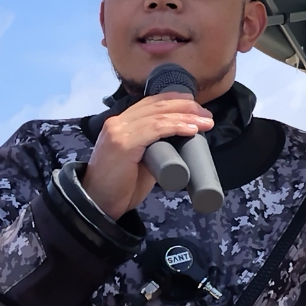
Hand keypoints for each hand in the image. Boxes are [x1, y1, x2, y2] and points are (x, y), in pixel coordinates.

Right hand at [84, 93, 213, 219]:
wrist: (98, 204)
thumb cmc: (119, 186)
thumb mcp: (139, 161)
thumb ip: (153, 149)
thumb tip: (177, 144)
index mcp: (120, 123)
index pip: (150, 103)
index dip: (175, 100)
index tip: (196, 107)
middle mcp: (118, 122)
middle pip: (157, 105)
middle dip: (186, 106)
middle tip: (206, 115)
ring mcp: (119, 131)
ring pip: (158, 115)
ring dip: (186, 117)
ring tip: (206, 122)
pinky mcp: (123, 144)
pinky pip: (155, 129)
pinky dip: (175, 126)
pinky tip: (191, 129)